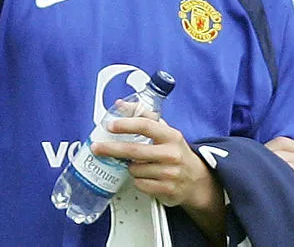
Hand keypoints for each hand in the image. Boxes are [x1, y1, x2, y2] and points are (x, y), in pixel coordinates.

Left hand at [91, 117, 219, 210]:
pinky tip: (146, 176)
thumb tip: (121, 104)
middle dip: (112, 149)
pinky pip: (140, 184)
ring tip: (139, 164)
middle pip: (134, 151)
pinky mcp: (166, 189)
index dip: (126, 124)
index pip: (146, 125)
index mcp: (171, 136)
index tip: (111, 125)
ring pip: (134, 169)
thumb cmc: (176, 152)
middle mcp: (171, 154)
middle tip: (97, 147)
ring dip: (130, 167)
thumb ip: (144, 117)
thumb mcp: (166, 132)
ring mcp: (169, 173)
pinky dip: (138, 180)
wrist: (196, 180)